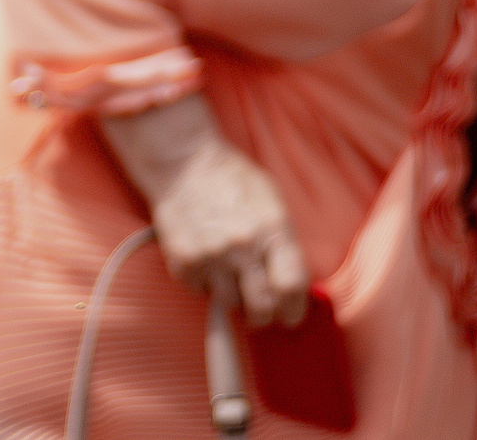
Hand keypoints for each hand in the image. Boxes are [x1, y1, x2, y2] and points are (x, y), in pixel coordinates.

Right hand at [101, 95, 307, 327]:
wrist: (182, 160)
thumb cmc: (232, 179)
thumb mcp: (271, 202)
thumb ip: (284, 242)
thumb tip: (294, 285)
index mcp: (273, 230)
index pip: (292, 288)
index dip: (294, 310)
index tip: (289, 315)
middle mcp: (243, 245)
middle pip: (263, 306)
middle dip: (264, 316)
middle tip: (260, 312)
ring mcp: (211, 254)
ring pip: (230, 303)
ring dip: (232, 296)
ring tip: (228, 275)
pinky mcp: (183, 260)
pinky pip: (200, 291)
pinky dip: (204, 284)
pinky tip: (205, 261)